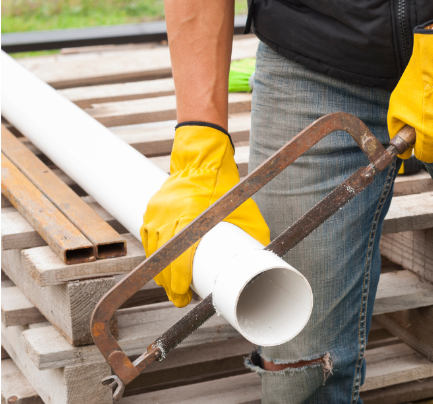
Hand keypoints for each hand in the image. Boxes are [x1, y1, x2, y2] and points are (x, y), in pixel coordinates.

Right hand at [141, 123, 269, 306]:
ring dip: (160, 270)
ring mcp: (157, 211)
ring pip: (153, 250)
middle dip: (169, 283)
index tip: (183, 297)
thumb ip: (250, 236)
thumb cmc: (226, 186)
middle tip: (179, 298)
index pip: (179, 260)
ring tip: (170, 285)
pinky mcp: (152, 207)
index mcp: (190, 218)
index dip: (179, 283)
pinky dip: (153, 251)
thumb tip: (262, 261)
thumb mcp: (244, 212)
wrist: (204, 158)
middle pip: (163, 260)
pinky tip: (159, 263)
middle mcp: (169, 216)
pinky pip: (147, 235)